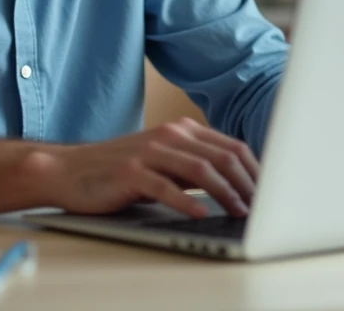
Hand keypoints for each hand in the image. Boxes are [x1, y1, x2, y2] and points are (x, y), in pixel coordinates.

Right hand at [31, 118, 259, 217]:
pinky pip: (165, 186)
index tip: (272, 193)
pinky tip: (201, 214)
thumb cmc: (122, 171)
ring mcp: (150, 151)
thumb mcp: (165, 163)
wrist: (71, 170)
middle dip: (248, 183)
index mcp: (182, 130)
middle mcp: (170, 135)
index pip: (232, 147)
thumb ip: (196, 167)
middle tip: (262, 207)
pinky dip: (187, 201)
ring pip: (200, 168)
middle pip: (222, 156)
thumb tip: (240, 187)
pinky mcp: (131, 172)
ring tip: (240, 212)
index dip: (255, 171)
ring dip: (225, 192)